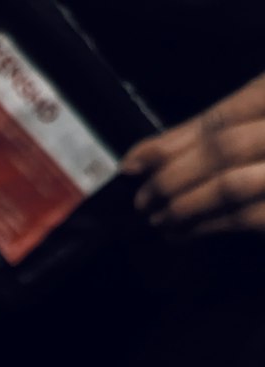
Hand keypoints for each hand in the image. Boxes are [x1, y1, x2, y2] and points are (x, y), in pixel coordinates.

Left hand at [121, 73, 264, 234]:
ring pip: (232, 186)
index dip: (172, 143)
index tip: (133, 164)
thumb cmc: (263, 150)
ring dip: (186, 207)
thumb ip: (208, 131)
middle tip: (144, 200)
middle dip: (174, 177)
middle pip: (223, 150)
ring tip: (159, 220)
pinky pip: (245, 219)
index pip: (222, 119)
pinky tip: (183, 232)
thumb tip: (145, 157)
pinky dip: (207, 227)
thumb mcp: (257, 116)